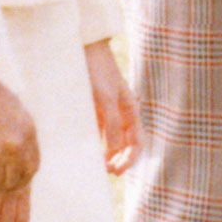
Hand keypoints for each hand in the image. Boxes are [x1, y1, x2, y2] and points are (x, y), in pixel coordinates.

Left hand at [85, 39, 139, 174]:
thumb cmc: (98, 72)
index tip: (115, 172)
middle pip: (126, 145)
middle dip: (119, 161)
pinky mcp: (94, 111)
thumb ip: (113, 125)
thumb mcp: (106, 99)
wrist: (84, 49)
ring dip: (107, 155)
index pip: (137, 143)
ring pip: (112, 141)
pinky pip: (98, 133)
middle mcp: (122, 114)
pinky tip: (87, 152)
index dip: (130, 160)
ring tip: (96, 166)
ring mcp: (108, 113)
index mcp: (131, 111)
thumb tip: (115, 151)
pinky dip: (95, 144)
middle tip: (105, 172)